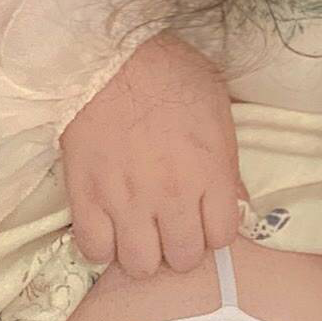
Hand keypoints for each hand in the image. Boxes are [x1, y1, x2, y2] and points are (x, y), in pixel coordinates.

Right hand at [59, 30, 250, 279]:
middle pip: (184, 258)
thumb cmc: (169, 72)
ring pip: (141, 265)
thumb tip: (235, 203)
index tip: (203, 218)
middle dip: (181, 245)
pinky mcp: (86, 198)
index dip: (213, 230)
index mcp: (210, 172)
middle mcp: (172, 196)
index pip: (222, 237)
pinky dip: (102, 246)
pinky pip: (94, 251)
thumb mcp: (217, 109)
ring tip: (140, 229)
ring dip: (143, 252)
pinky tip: (109, 227)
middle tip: (171, 224)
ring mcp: (127, 201)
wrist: (109, 55)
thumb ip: (227, 163)